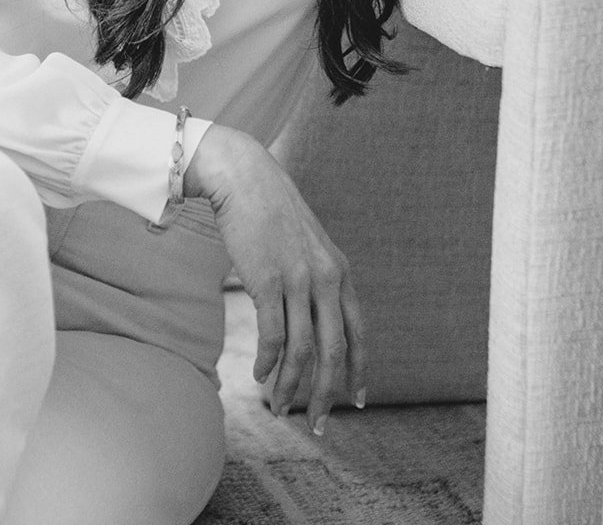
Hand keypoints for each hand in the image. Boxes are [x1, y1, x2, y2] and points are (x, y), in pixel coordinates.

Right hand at [184, 124, 366, 432]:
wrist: (244, 177)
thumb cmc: (271, 211)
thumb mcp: (308, 245)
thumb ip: (317, 278)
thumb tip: (315, 316)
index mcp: (340, 272)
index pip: (357, 333)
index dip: (358, 371)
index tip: (357, 401)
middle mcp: (326, 279)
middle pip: (334, 353)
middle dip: (326, 395)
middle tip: (318, 425)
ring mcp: (298, 280)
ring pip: (301, 352)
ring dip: (290, 387)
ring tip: (280, 409)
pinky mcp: (267, 281)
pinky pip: (272, 337)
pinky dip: (268, 363)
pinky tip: (260, 376)